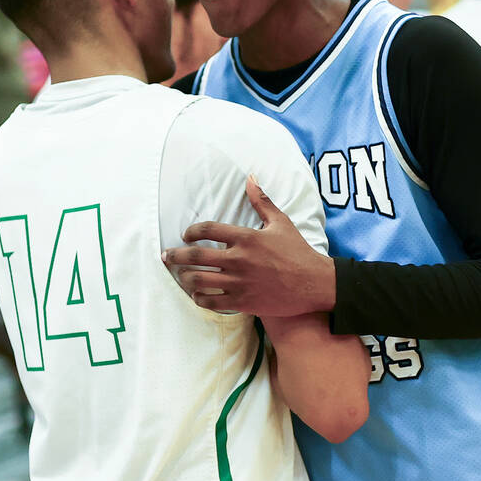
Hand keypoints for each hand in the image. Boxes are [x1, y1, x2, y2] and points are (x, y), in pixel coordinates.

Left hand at [161, 176, 334, 315]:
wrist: (313, 283)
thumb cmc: (298, 251)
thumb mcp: (281, 222)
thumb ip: (262, 201)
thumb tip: (250, 178)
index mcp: (246, 237)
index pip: (207, 230)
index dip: (191, 231)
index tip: (186, 235)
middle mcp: (238, 259)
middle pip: (195, 256)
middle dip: (175, 256)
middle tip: (166, 256)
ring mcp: (239, 282)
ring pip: (198, 280)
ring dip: (184, 277)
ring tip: (180, 275)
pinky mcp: (242, 301)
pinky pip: (211, 301)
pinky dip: (199, 297)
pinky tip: (197, 294)